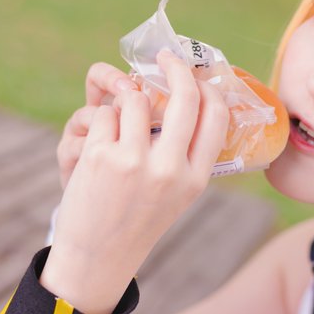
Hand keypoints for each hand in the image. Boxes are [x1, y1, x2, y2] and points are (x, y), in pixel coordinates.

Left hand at [44, 49, 229, 312]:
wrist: (97, 256)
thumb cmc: (138, 220)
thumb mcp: (176, 194)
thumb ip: (186, 154)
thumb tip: (188, 96)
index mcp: (196, 179)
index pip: (216, 116)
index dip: (206, 86)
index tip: (194, 73)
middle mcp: (170, 169)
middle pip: (183, 97)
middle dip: (174, 67)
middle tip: (165, 56)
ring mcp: (134, 162)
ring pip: (135, 99)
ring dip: (125, 101)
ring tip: (119, 122)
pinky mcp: (101, 157)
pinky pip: (104, 114)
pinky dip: (100, 121)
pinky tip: (98, 145)